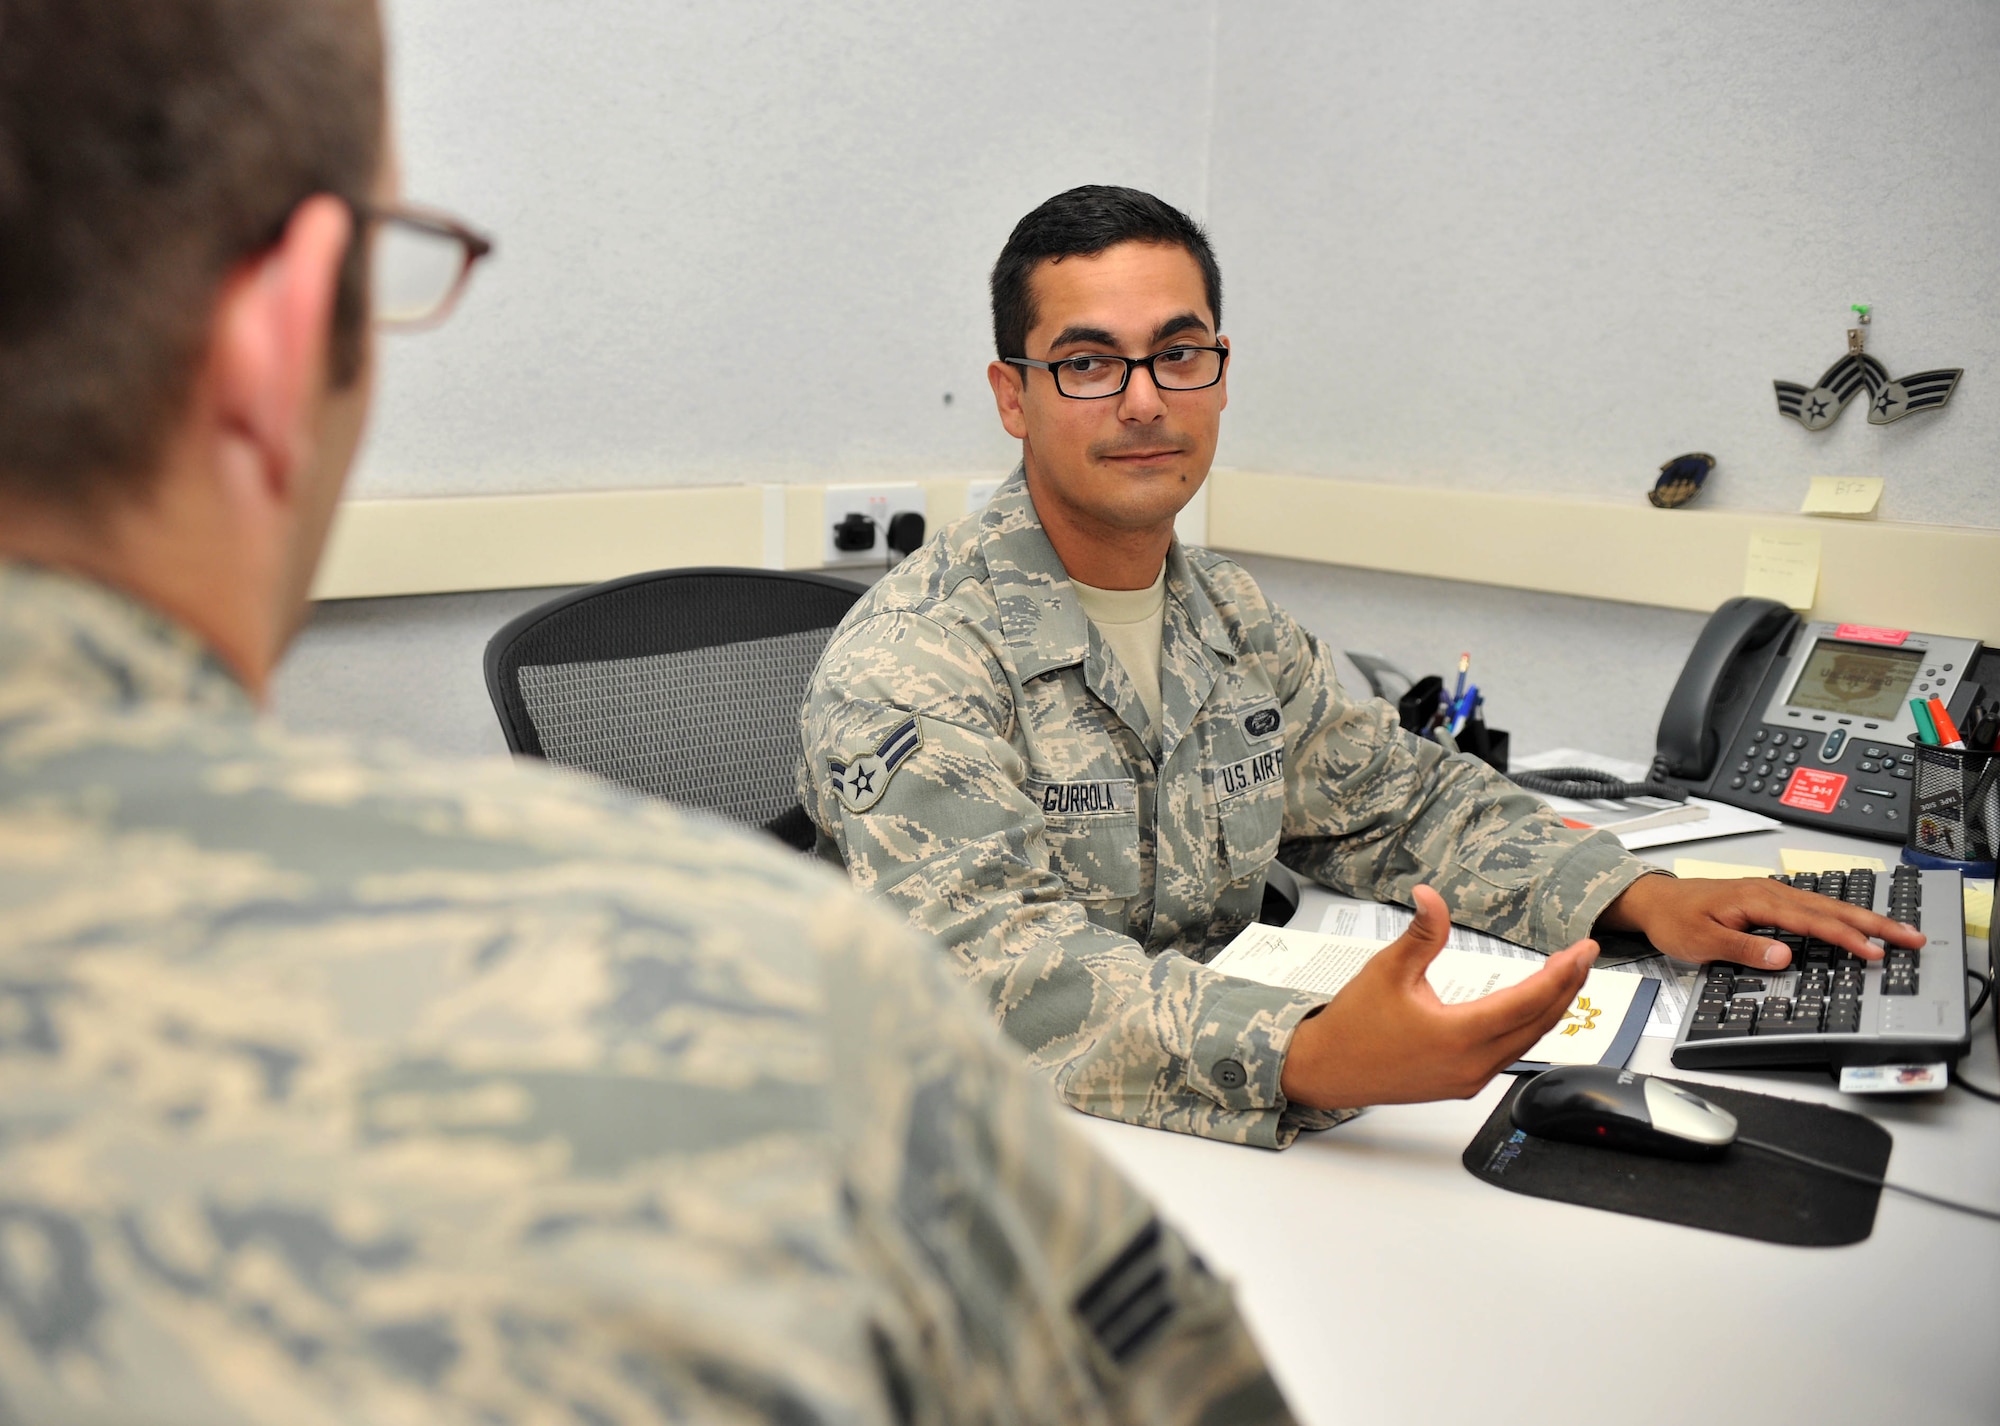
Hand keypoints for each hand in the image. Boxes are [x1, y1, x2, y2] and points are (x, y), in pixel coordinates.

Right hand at [1279, 886, 1596, 1110]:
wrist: (1327, 1069)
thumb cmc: (1353, 1025)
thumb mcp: (1387, 970)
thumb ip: (1421, 934)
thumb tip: (1432, 895)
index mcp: (1458, 1036)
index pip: (1528, 1001)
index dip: (1562, 973)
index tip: (1582, 949)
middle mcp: (1472, 1064)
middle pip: (1540, 1023)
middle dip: (1568, 986)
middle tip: (1584, 955)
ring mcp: (1471, 1079)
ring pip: (1530, 1041)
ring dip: (1552, 1007)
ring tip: (1567, 976)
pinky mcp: (1464, 1084)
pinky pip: (1512, 1054)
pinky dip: (1530, 1027)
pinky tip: (1533, 1007)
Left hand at [1596, 871, 1924, 969]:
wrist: (1655, 900)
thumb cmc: (1675, 918)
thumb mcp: (1703, 941)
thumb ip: (1744, 948)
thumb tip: (1784, 957)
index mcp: (1758, 899)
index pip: (1813, 922)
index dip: (1847, 938)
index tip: (1874, 951)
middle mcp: (1770, 891)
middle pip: (1831, 909)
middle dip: (1873, 923)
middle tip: (1911, 937)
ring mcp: (1771, 893)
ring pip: (1826, 906)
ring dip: (1862, 919)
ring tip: (1895, 932)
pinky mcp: (1769, 899)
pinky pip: (1813, 907)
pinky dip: (1840, 916)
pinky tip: (1855, 924)